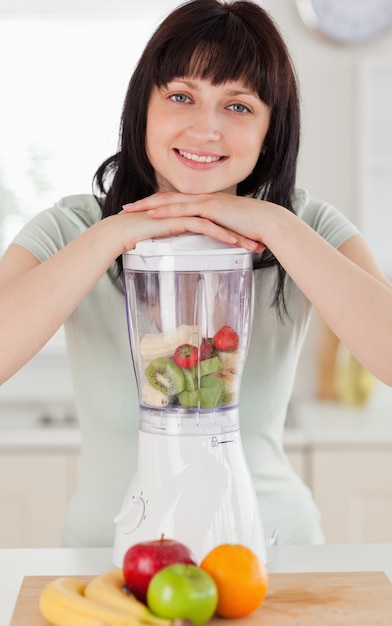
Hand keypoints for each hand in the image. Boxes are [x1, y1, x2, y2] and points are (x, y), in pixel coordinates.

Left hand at [122, 191, 265, 252]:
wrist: (267, 224)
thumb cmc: (252, 229)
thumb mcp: (228, 231)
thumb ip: (216, 233)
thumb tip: (209, 243)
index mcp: (205, 203)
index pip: (175, 203)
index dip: (156, 206)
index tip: (139, 211)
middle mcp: (202, 199)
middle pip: (166, 198)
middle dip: (144, 203)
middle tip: (125, 209)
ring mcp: (206, 202)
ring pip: (171, 201)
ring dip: (148, 205)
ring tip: (130, 210)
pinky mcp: (211, 208)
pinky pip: (184, 209)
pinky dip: (166, 211)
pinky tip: (152, 215)